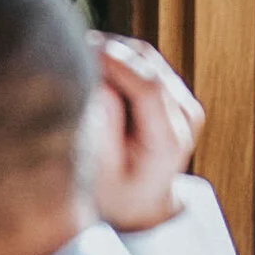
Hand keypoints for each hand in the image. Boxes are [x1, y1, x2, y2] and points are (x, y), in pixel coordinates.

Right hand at [88, 33, 203, 233]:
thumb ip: (102, 130)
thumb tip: (97, 85)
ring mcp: (184, 102)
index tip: (82, 49)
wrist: (143, 206)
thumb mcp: (101, 175)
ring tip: (76, 54)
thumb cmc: (116, 198)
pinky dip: (118, 58)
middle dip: (109, 50)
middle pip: (148, 65)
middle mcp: (185, 116)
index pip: (147, 87)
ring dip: (112, 50)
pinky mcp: (175, 93)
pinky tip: (92, 63)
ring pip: (147, 57)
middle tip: (69, 47)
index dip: (115, 63)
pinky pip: (145, 62)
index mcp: (169, 141)